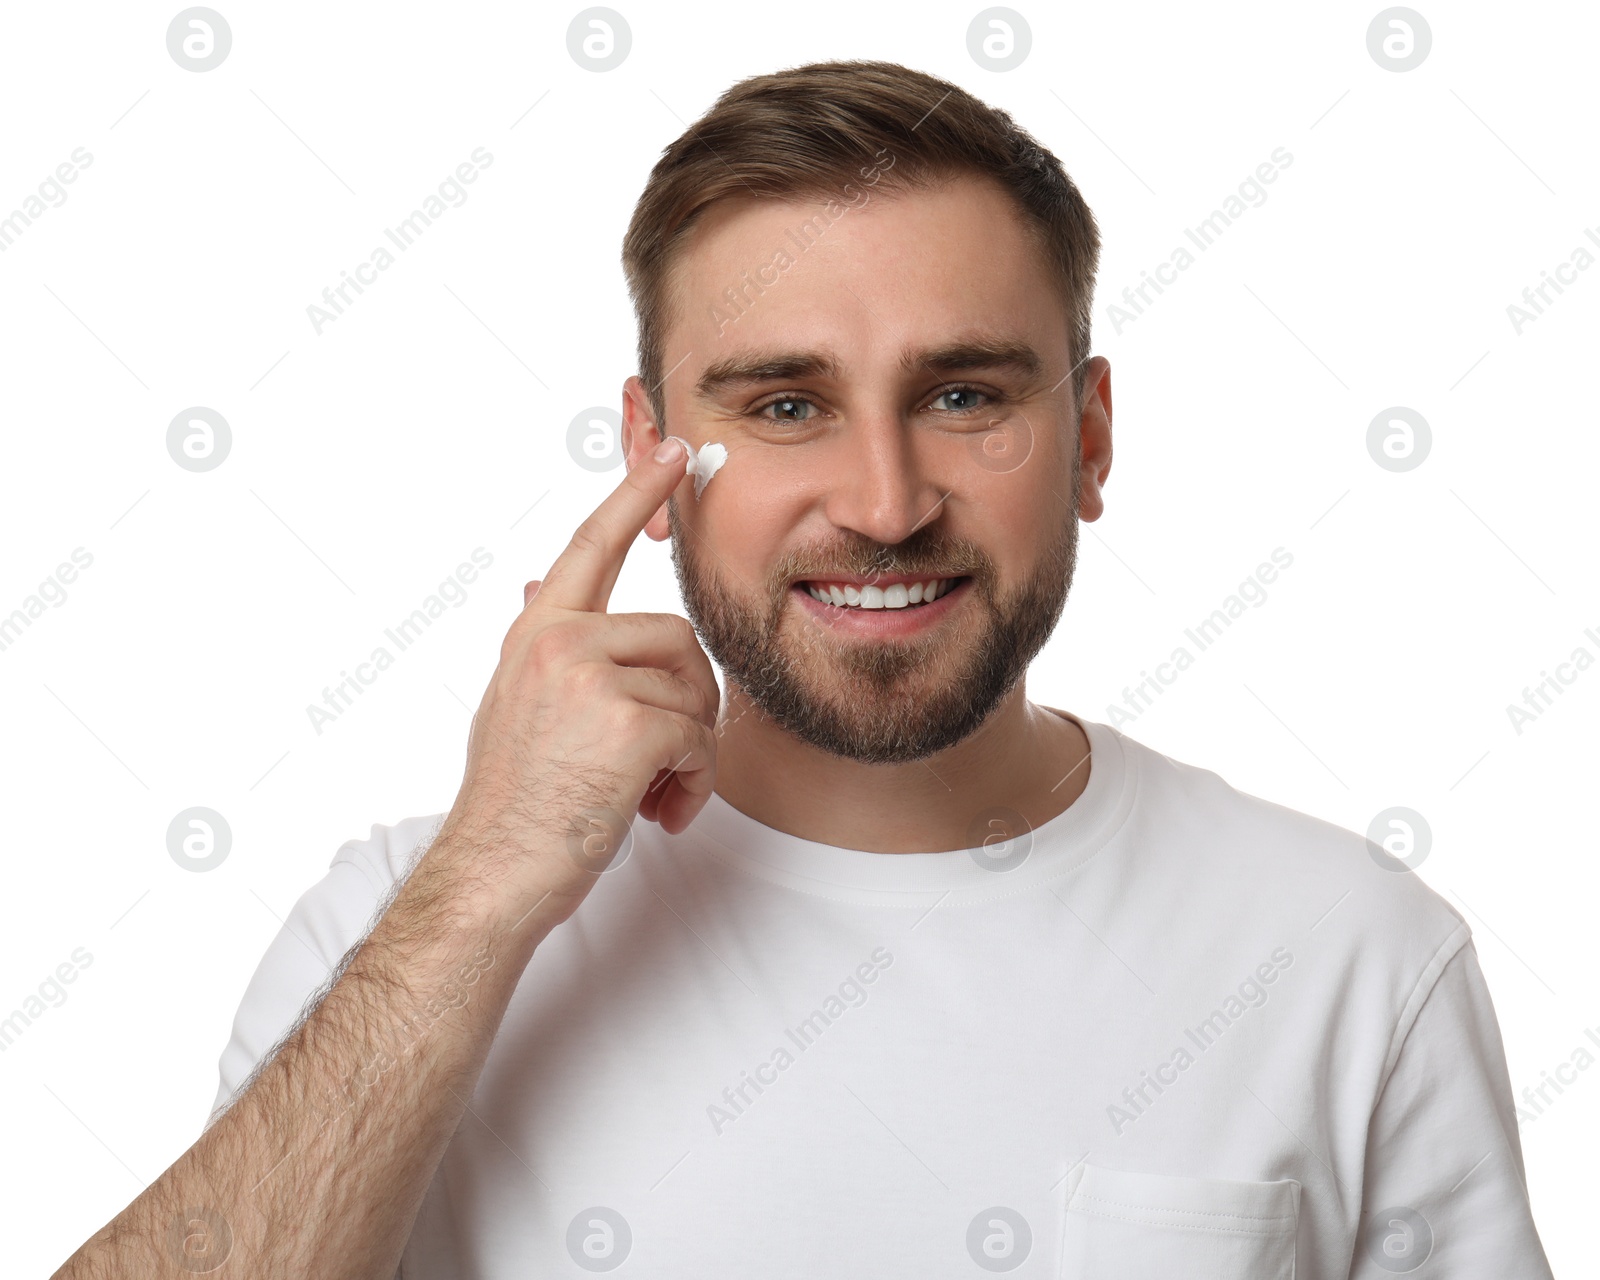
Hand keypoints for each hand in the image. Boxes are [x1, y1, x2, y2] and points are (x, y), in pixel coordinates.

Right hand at [438, 436, 719, 920]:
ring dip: (690, 752)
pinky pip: (700, 737)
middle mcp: (558, 641)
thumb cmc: (513, 803)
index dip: (637, 494)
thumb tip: (537, 579)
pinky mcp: (628, 722)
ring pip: (695, 690)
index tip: (681, 453)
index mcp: (536, 634)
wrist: (491, 875)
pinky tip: (660, 813)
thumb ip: (543, 643)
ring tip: (650, 792)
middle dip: (686, 704)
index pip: (591, 545)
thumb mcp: (513, 704)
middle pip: (678, 638)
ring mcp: (590, 677)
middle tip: (658, 761)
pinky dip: (694, 784)